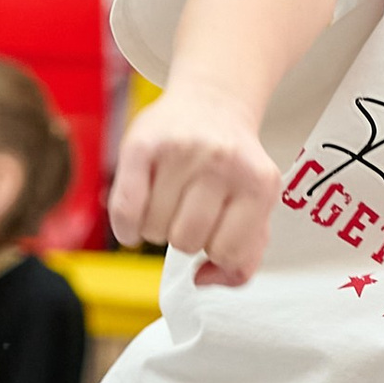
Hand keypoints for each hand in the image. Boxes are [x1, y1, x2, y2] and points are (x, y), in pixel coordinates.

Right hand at [110, 81, 279, 285]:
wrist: (212, 101)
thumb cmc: (231, 164)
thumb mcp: (255, 205)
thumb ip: (245, 255)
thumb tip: (203, 280)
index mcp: (258, 184)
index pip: (228, 253)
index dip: (215, 252)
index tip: (213, 233)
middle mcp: (222, 163)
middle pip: (186, 242)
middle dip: (184, 237)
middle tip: (187, 213)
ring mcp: (182, 151)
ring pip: (154, 228)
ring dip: (156, 227)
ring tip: (168, 203)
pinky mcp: (143, 144)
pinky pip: (125, 210)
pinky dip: (126, 227)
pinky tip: (135, 221)